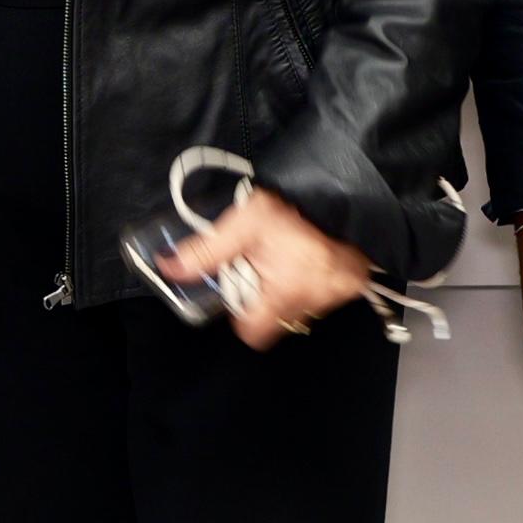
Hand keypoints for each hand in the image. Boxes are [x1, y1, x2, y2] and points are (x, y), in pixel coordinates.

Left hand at [160, 185, 372, 350]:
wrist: (348, 188)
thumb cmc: (296, 206)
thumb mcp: (244, 223)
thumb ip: (206, 251)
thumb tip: (169, 267)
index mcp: (284, 291)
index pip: (253, 333)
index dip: (241, 317)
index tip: (239, 292)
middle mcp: (313, 301)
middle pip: (275, 321)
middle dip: (264, 300)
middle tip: (262, 267)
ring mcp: (335, 296)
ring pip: (299, 308)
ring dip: (287, 291)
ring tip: (286, 258)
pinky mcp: (353, 285)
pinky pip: (323, 296)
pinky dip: (312, 282)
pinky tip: (308, 256)